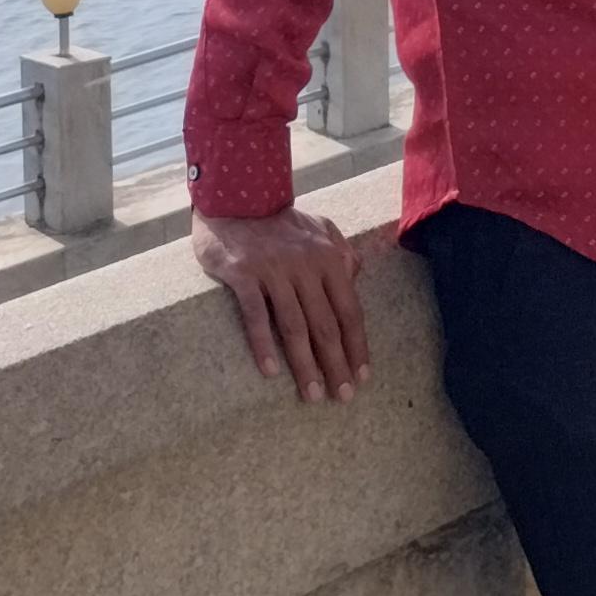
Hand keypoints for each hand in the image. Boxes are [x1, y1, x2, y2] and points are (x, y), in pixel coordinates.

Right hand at [190, 206, 369, 405]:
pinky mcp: (243, 274)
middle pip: (325, 325)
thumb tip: (356, 277)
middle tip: (343, 397)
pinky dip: (263, 345)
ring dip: (305, 364)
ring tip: (313, 394)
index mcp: (328, 258)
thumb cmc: (278, 223)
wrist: (233, 198)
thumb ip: (341, 252)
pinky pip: (255, 315)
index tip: (362, 377)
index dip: (357, 346)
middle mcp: (305, 266)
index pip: (349, 310)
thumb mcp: (319, 228)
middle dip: (336, 364)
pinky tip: (271, 371)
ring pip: (294, 326)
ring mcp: (273, 270)